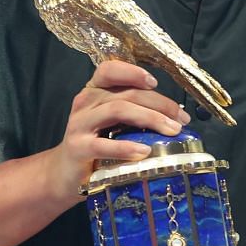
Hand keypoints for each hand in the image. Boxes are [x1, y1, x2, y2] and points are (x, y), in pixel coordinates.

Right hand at [0, 58, 191, 245]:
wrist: (63, 175)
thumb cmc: (96, 147)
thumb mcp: (112, 124)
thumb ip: (133, 113)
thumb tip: (176, 115)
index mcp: (94, 92)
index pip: (109, 70)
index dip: (133, 72)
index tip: (155, 83)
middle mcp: (85, 103)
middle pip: (126, 94)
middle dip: (159, 104)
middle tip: (182, 119)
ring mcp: (79, 125)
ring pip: (118, 109)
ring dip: (150, 119)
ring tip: (171, 131)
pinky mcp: (77, 148)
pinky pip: (103, 144)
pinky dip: (126, 147)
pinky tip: (144, 152)